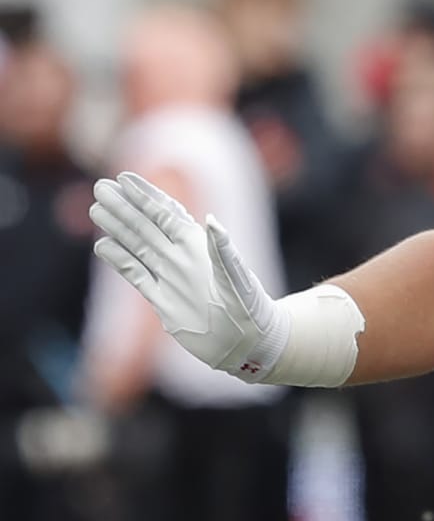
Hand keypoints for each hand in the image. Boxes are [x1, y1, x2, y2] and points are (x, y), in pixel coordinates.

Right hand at [90, 172, 287, 380]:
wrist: (247, 343)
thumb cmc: (250, 308)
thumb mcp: (237, 278)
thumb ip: (222, 250)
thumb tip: (211, 221)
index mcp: (199, 246)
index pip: (166, 213)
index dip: (146, 195)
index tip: (124, 178)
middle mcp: (182, 257)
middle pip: (147, 225)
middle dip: (125, 205)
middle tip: (100, 186)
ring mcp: (171, 277)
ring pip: (138, 246)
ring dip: (118, 228)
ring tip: (96, 209)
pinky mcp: (163, 300)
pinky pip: (136, 275)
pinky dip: (119, 261)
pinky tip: (102, 246)